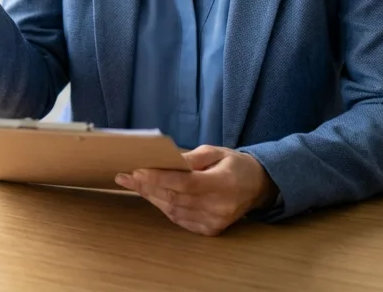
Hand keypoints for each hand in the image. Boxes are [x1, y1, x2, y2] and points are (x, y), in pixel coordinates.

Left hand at [114, 146, 277, 236]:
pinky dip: (164, 207)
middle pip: (175, 198)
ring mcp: (215, 221)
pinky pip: (180, 220)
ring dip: (152, 197)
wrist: (257, 187)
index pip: (185, 183)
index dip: (158, 178)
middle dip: (147, 187)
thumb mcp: (216, 152)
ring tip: (134, 183)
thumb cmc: (233, 165)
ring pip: (174, 210)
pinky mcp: (211, 230)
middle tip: (125, 176)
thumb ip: (192, 158)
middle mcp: (220, 206)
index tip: (136, 171)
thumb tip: (167, 161)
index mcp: (223, 183)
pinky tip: (153, 195)